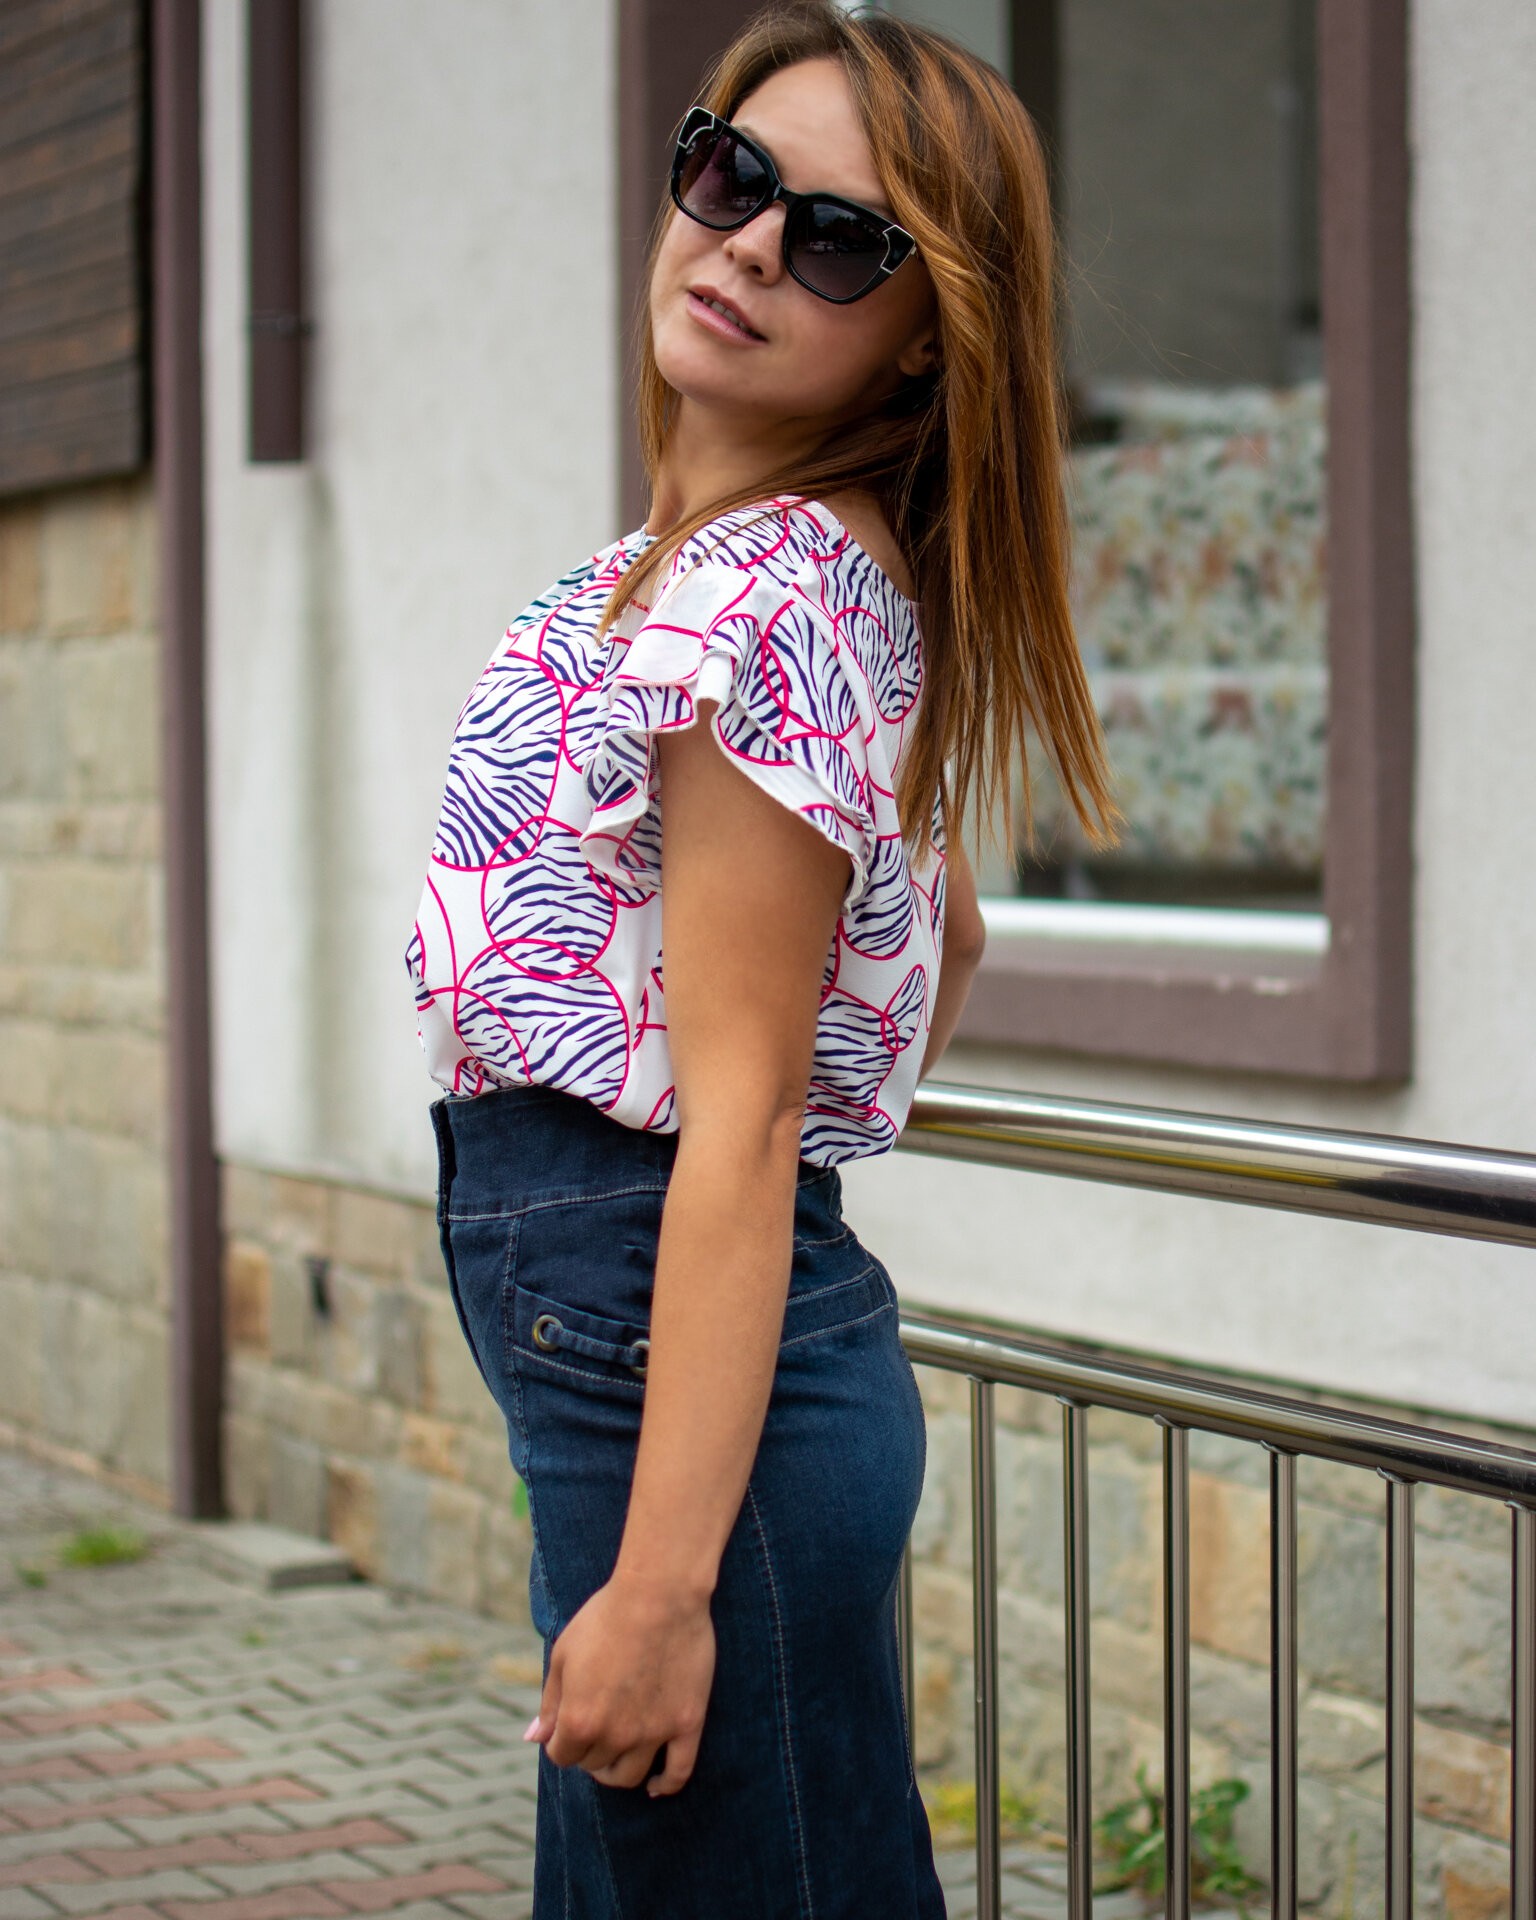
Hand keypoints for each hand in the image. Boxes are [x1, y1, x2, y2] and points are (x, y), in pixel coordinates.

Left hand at [523, 1571, 715, 1795]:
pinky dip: (664, 1786)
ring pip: (630, 1777)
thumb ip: (549, 1702)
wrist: (659, 1593)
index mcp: (579, 1720)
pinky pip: (678, 1773)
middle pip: (595, 1765)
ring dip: (618, 1771)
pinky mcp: (687, 1724)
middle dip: (589, 1751)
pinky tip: (655, 1786)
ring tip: (617, 1754)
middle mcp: (615, 1736)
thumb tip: (534, 1738)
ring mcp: (653, 1733)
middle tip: (597, 1726)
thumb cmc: (605, 1616)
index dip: (562, 1741)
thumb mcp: (563, 1653)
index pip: (561, 1756)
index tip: (570, 1725)